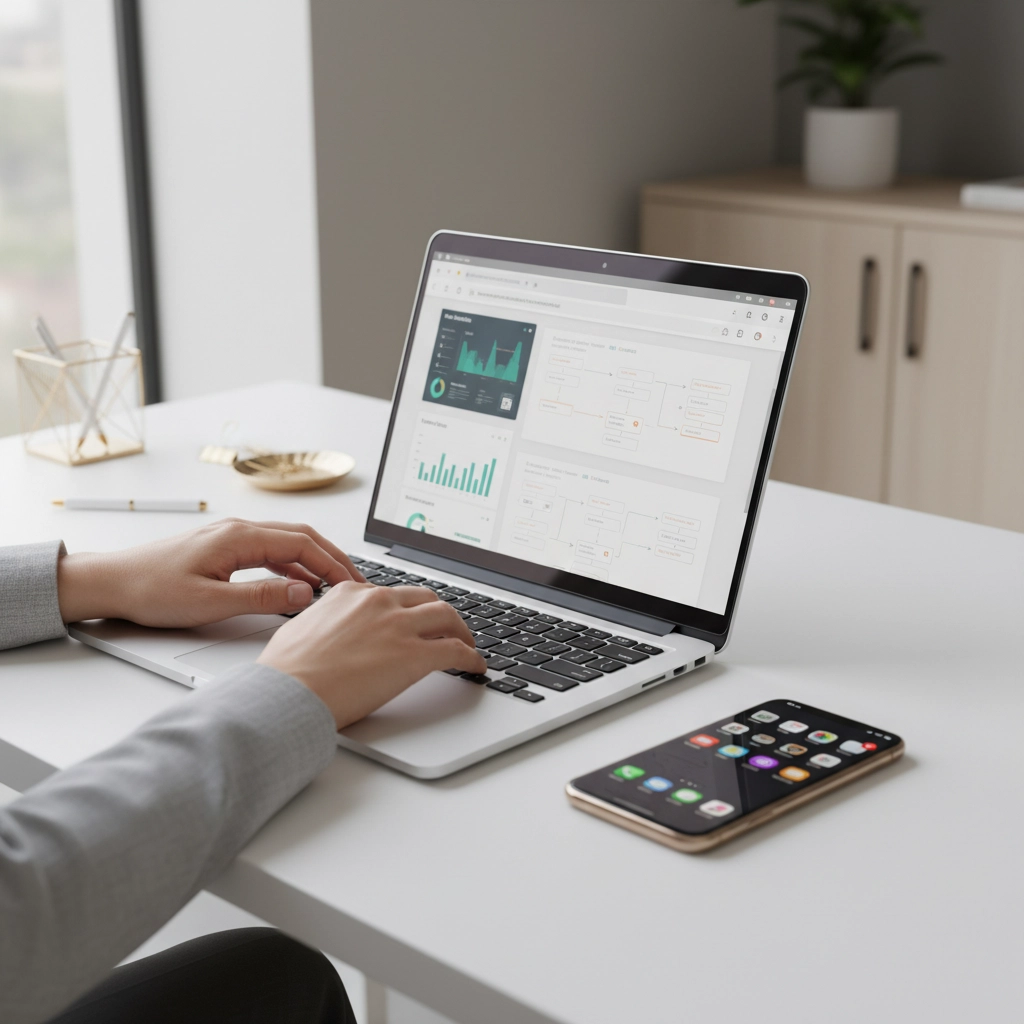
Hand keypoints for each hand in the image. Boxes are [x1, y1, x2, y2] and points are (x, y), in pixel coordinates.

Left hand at [57, 518, 365, 626]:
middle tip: (356, 582)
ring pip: (287, 542)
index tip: (352, 585)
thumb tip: (303, 593)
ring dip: (314, 561)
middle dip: (332, 558)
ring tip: (335, 584)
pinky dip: (292, 565)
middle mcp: (239, 530)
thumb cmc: (151, 590)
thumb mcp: (210, 602)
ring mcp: (232, 537)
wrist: (112, 582)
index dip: (332, 564)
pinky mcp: (224, 548)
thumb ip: (261, 597)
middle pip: (301, 537)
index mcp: (240, 537)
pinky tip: (299, 584)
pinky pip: (270, 551)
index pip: (302, 544)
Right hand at [258, 581, 485, 728]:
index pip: (391, 595)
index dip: (407, 610)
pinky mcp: (415, 655)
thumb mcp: (303, 627)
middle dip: (440, 614)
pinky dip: (471, 658)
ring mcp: (398, 626)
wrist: (288, 693)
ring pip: (447, 617)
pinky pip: (455, 651)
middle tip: (448, 628)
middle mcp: (378, 602)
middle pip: (425, 599)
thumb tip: (331, 632)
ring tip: (466, 645)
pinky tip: (475, 667)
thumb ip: (327, 621)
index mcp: (351, 593)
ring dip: (461, 631)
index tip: (413, 620)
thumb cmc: (287, 672)